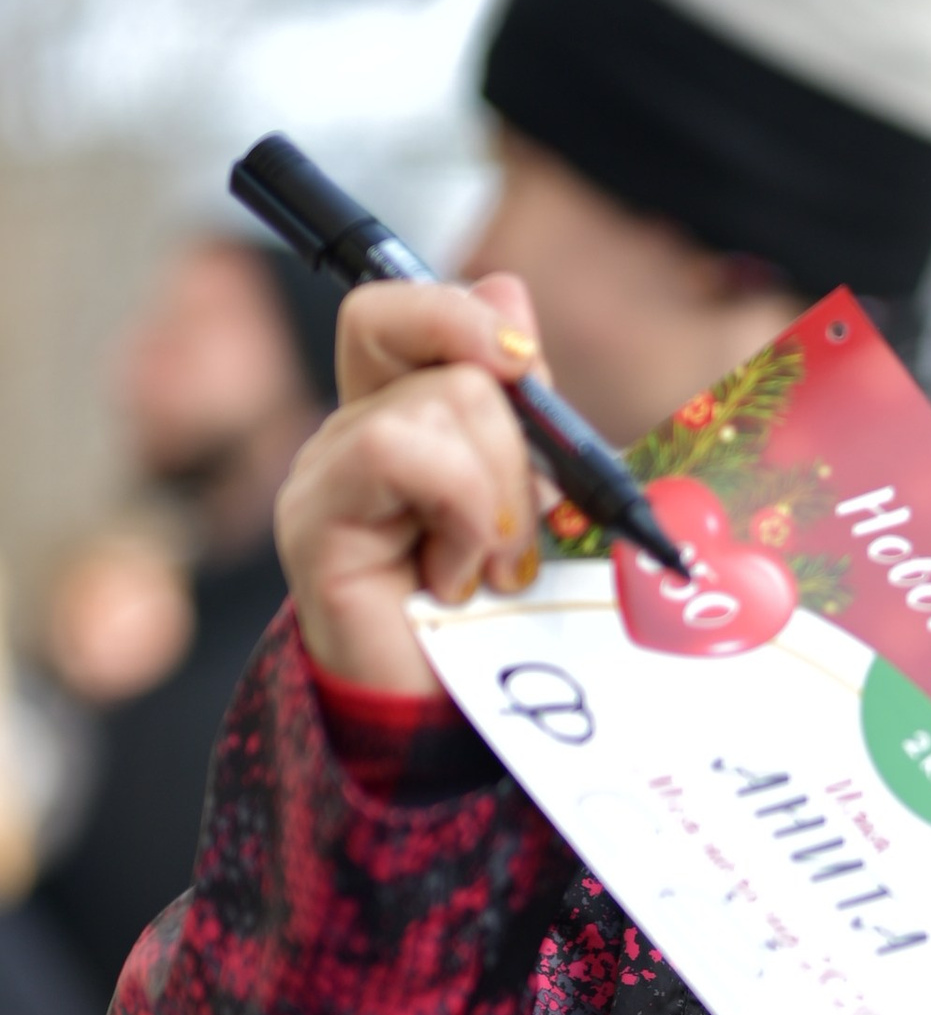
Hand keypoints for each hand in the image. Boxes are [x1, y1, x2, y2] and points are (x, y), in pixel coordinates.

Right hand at [274, 275, 550, 697]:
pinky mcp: (314, 523)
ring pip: (443, 405)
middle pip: (447, 361)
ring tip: (489, 571)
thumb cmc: (496, 623)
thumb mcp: (532, 498)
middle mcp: (347, 440)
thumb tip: (504, 287)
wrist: (452, 727)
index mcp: (395, 422)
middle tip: (520, 534)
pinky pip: (402, 451)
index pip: (391, 313)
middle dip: (518, 445)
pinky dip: (462, 512)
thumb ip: (521, 406)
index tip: (523, 365)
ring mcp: (323, 479)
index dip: (455, 315)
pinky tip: (455, 578)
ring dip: (499, 496)